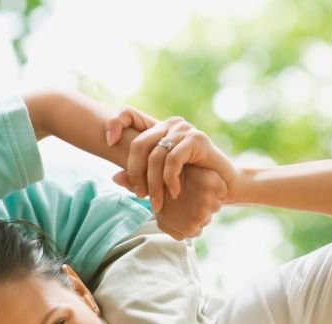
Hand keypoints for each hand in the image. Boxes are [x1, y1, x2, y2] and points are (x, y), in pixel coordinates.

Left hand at [106, 107, 238, 206]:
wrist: (222, 184)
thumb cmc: (189, 181)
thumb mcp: (158, 180)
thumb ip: (137, 177)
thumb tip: (115, 177)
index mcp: (157, 129)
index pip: (129, 114)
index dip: (115, 123)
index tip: (108, 143)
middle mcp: (169, 124)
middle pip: (138, 144)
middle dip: (135, 174)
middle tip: (140, 195)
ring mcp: (184, 129)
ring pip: (155, 156)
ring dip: (153, 185)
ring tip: (157, 202)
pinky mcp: (196, 139)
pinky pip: (172, 160)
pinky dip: (169, 180)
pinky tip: (173, 193)